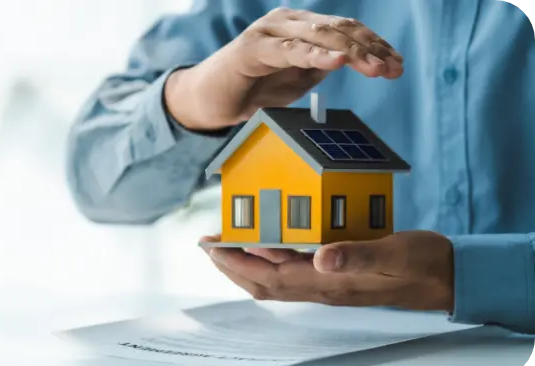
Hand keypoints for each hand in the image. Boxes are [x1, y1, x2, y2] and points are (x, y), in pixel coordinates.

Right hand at [166, 7, 403, 129]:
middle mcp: (289, 22)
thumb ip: (320, 65)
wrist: (211, 100)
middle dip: (370, 50)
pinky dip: (314, 56)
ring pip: (319, 36)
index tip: (397, 65)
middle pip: (339, 30)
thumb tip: (352, 60)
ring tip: (375, 68)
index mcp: (302, 27)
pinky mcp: (253, 48)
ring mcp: (270, 31)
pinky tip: (337, 62)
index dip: (374, 46)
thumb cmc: (254, 88)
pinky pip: (288, 51)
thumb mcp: (297, 78)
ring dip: (351, 52)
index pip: (346, 31)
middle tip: (393, 70)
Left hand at [200, 231, 453, 311]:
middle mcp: (324, 285)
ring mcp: (330, 282)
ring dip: (248, 264)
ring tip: (229, 246)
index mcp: (331, 281)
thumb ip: (357, 255)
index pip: (271, 276)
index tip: (213, 246)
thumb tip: (319, 258)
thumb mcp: (394, 253)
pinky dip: (272, 260)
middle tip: (209, 245)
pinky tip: (270, 246)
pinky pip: (293, 271)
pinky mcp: (338, 274)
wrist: (445, 276)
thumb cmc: (421, 263)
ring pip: (276, 279)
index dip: (238, 262)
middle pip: (265, 282)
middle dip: (232, 265)